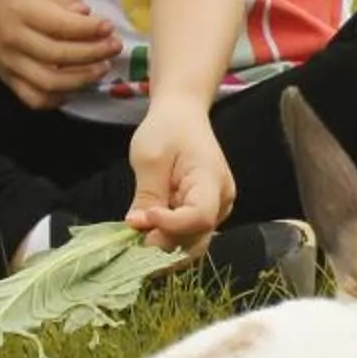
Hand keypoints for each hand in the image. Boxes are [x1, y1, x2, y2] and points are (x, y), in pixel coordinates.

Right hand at [0, 0, 119, 107]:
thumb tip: (85, 14)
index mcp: (20, 9)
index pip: (59, 25)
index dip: (88, 29)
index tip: (109, 27)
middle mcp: (12, 39)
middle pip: (57, 55)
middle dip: (92, 53)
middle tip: (114, 46)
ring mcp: (9, 64)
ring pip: (47, 83)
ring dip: (81, 79)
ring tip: (102, 67)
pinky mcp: (8, 80)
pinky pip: (34, 99)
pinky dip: (58, 99)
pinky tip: (77, 86)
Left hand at [124, 100, 234, 248]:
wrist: (182, 116)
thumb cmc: (167, 129)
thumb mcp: (150, 157)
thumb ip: (147, 194)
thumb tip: (138, 226)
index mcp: (211, 180)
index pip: (199, 217)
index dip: (170, 225)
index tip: (143, 217)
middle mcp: (221, 200)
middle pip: (197, 237)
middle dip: (164, 241)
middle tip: (135, 230)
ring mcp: (216, 209)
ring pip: (192, 241)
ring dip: (164, 241)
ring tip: (140, 228)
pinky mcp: (205, 214)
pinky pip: (188, 234)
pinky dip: (167, 236)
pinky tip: (149, 226)